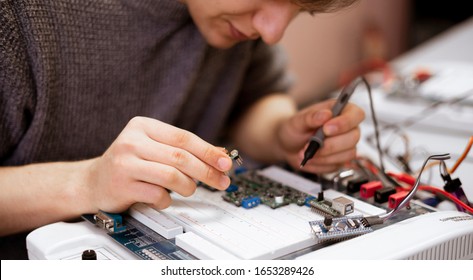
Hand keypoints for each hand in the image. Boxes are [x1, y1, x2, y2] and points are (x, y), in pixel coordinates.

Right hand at [83, 117, 232, 212]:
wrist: (92, 182)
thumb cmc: (129, 163)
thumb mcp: (154, 148)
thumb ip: (183, 150)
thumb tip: (220, 155)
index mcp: (143, 126)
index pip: (184, 137)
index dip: (209, 151)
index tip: (226, 163)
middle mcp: (132, 141)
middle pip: (181, 157)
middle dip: (207, 172)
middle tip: (221, 181)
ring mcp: (125, 163)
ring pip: (172, 176)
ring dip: (188, 187)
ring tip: (188, 189)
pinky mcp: (122, 186)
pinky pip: (158, 195)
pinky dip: (167, 200)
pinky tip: (162, 198)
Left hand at [277, 99, 364, 173]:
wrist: (288, 145)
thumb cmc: (296, 128)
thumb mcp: (298, 120)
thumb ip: (311, 117)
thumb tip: (325, 114)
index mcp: (340, 111)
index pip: (356, 114)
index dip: (345, 122)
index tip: (326, 129)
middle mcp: (347, 128)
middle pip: (353, 137)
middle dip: (331, 144)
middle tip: (311, 145)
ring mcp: (346, 145)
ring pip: (347, 154)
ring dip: (324, 156)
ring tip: (305, 152)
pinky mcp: (340, 160)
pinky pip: (337, 165)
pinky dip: (320, 163)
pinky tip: (310, 158)